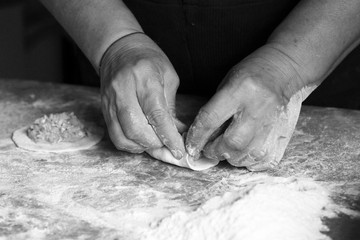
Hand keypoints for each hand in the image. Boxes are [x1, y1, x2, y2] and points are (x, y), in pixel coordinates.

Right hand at [100, 32, 184, 157]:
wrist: (118, 49)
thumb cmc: (148, 60)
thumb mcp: (168, 77)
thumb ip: (171, 107)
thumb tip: (178, 134)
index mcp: (144, 78)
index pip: (156, 114)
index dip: (168, 136)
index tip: (179, 150)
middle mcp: (123, 90)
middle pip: (136, 129)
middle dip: (155, 144)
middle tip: (167, 146)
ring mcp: (110, 101)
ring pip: (123, 136)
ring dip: (142, 147)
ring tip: (155, 144)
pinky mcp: (103, 109)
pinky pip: (114, 136)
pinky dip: (130, 144)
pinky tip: (141, 141)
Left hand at [186, 46, 314, 170]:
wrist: (284, 71)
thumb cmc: (250, 74)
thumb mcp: (227, 84)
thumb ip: (214, 111)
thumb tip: (202, 139)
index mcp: (240, 90)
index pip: (211, 120)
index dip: (196, 137)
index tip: (190, 147)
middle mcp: (258, 109)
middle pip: (232, 143)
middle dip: (215, 151)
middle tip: (210, 149)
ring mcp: (273, 124)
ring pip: (247, 156)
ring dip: (231, 157)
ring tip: (227, 149)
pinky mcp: (283, 136)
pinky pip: (263, 161)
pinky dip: (250, 161)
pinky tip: (245, 152)